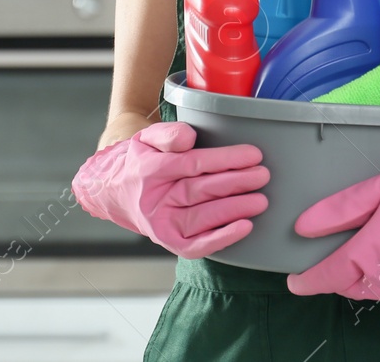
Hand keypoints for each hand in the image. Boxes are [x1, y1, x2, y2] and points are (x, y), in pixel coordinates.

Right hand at [71, 121, 268, 259]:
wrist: (117, 192)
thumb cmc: (141, 162)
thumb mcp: (147, 138)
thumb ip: (168, 134)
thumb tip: (189, 138)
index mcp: (149, 170)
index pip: (192, 164)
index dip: (224, 159)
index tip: (253, 154)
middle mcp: (154, 200)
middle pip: (200, 190)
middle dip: (235, 182)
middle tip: (263, 175)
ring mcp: (162, 223)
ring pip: (202, 217)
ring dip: (234, 209)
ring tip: (260, 200)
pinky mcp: (169, 241)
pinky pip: (197, 244)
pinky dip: (222, 238)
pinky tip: (244, 227)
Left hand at [288, 164, 379, 310]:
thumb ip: (341, 208)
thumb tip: (304, 228)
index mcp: (371, 256)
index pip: (328, 276)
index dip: (309, 279)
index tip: (295, 283)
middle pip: (353, 284)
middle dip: (343, 272)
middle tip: (344, 249)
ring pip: (379, 291)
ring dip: (372, 275)